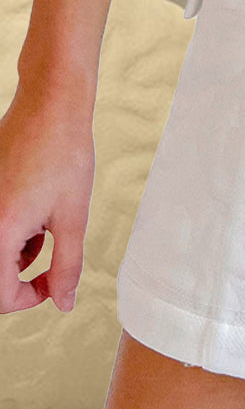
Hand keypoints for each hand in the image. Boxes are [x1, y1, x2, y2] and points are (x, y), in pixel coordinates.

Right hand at [0, 80, 95, 313]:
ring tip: (47, 226)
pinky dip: (12, 232)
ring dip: (18, 253)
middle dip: (22, 275)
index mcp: (0, 230)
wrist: (51, 105)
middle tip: (52, 259)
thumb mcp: (73, 215)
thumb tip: (63, 302)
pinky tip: (35, 213)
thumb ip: (67, 266)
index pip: (0, 295)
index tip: (54, 284)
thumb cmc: (64, 154)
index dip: (30, 299)